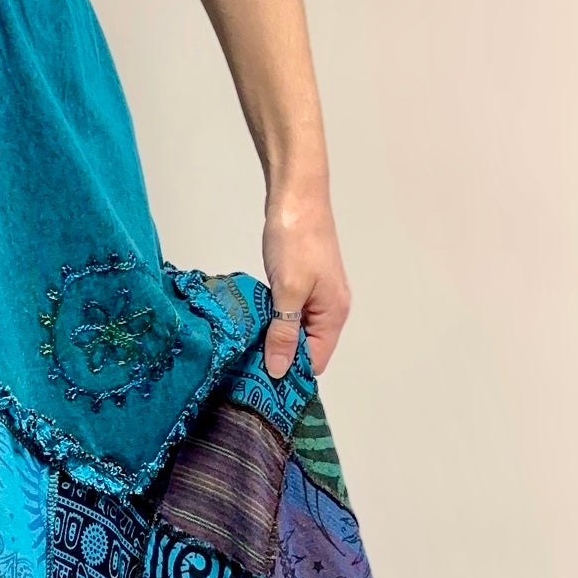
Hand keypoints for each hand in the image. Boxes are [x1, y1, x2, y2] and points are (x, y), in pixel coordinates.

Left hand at [262, 188, 349, 378]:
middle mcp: (330, 308)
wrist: (297, 195)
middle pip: (306, 348)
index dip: (289, 373)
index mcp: (333, 314)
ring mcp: (316, 294)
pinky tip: (252, 322)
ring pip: (295, 330)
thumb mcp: (287, 291)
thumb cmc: (296, 240)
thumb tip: (279, 371)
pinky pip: (289, 312)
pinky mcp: (302, 281)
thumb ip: (283, 333)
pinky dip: (272, 320)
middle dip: (279, 358)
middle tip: (244, 367)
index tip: (258, 383)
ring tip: (244, 348)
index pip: (315, 361)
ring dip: (273, 338)